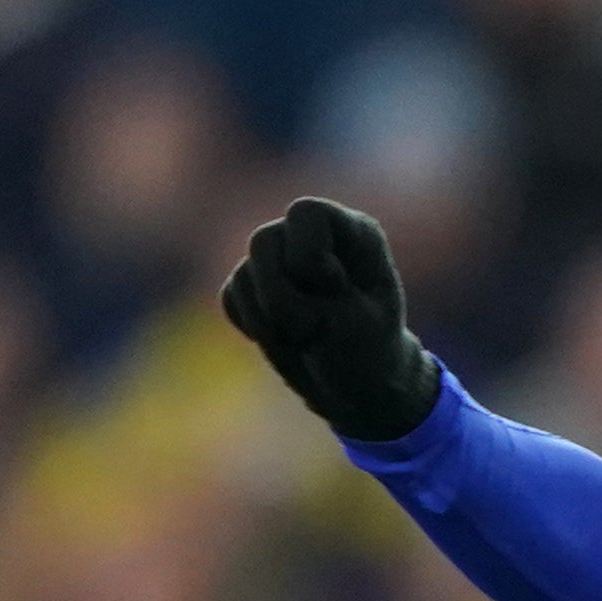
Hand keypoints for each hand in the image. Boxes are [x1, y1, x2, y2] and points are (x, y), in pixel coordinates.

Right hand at [220, 196, 440, 443]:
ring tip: (303, 339)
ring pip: (244, 273)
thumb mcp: (356, 324)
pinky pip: (232, 296)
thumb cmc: (370, 352)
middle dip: (280, 295)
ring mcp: (281, 258)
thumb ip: (312, 290)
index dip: (309, 254)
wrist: (359, 388)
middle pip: (263, 240)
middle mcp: (313, 237)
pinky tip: (285, 339)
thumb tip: (259, 262)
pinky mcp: (256, 286)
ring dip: (268, 317)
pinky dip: (253, 324)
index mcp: (353, 232)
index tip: (334, 290)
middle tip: (313, 329)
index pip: (306, 212)